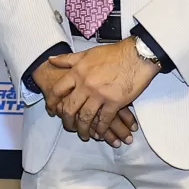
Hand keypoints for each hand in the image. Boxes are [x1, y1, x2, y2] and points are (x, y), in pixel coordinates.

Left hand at [32, 41, 159, 143]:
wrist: (137, 55)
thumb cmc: (114, 53)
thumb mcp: (87, 54)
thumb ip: (68, 59)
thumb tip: (51, 60)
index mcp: (77, 72)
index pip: (58, 90)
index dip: (52, 103)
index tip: (52, 110)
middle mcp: (85, 85)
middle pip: (69, 108)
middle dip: (67, 121)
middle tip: (69, 127)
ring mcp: (99, 95)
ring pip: (85, 117)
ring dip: (83, 129)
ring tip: (84, 134)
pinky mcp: (114, 102)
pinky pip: (104, 120)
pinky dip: (101, 129)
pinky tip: (100, 133)